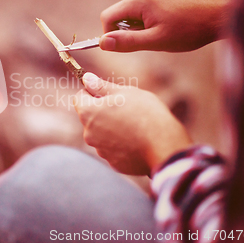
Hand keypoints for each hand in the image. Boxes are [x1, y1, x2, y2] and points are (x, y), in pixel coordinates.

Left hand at [74, 72, 191, 175]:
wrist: (164, 145)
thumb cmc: (145, 113)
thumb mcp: (124, 92)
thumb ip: (101, 86)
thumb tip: (86, 79)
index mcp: (88, 113)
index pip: (79, 98)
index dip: (92, 93)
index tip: (107, 93)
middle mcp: (88, 133)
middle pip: (90, 118)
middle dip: (102, 111)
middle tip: (125, 108)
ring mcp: (100, 150)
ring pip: (102, 134)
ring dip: (111, 128)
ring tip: (134, 125)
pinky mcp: (113, 163)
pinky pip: (113, 149)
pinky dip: (121, 144)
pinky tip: (138, 141)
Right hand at [99, 0, 231, 51]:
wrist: (218, 16)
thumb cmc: (189, 30)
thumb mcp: (155, 41)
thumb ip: (126, 42)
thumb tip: (103, 43)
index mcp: (139, 0)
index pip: (107, 17)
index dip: (110, 34)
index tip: (125, 45)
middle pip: (119, 14)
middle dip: (128, 30)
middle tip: (150, 39)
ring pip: (132, 12)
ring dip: (140, 25)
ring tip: (162, 31)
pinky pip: (144, 7)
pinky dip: (149, 18)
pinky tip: (168, 23)